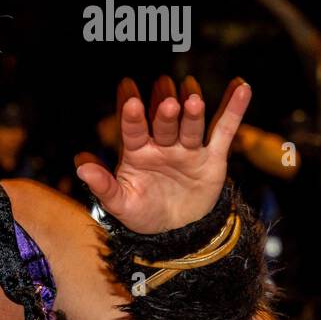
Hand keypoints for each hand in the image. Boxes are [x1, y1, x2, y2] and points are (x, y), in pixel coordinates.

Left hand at [75, 76, 250, 233]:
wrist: (175, 231)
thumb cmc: (142, 213)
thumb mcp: (119, 203)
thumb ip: (102, 184)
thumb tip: (79, 164)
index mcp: (137, 153)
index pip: (133, 130)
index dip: (131, 113)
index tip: (128, 90)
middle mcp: (162, 146)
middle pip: (163, 124)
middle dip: (164, 110)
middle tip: (164, 90)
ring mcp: (188, 149)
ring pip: (190, 126)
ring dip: (192, 111)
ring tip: (190, 93)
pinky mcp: (213, 157)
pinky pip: (224, 131)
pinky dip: (234, 110)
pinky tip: (241, 88)